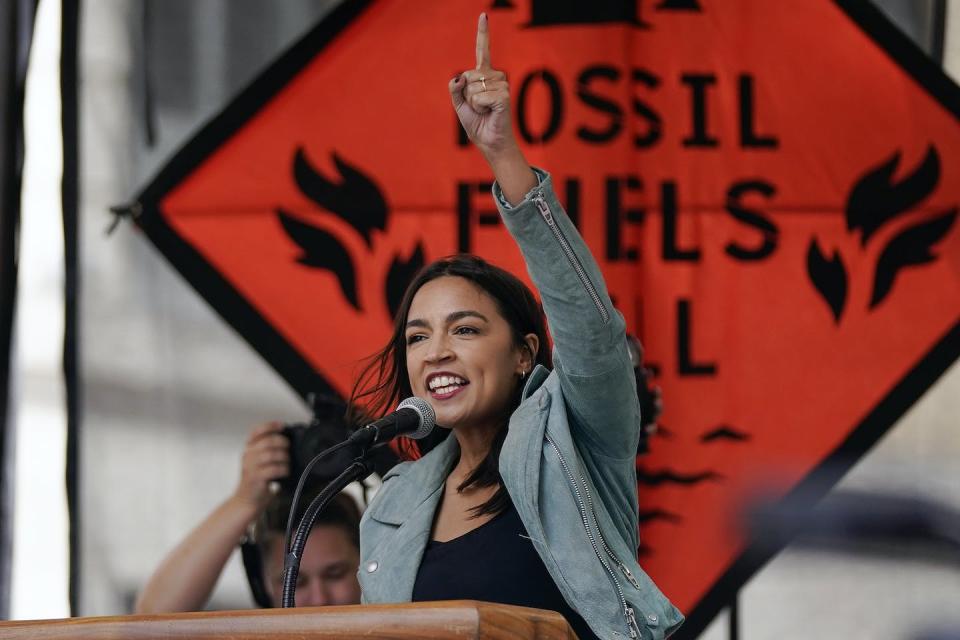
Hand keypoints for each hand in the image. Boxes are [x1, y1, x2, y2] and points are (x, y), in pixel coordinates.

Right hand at [232, 421, 288, 511]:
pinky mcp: (255, 478)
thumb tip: (287, 439)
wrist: (247, 501)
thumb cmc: (257, 480)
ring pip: (271, 454)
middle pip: (267, 441)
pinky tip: (285, 472)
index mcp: (249, 449)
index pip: (256, 431)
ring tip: (287, 462)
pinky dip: (283, 469)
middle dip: (282, 442)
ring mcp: (250, 467)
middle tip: (288, 448)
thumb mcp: (259, 462)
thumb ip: (268, 450)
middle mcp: (247, 456)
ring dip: (284, 457)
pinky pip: (273, 469)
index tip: (282, 425)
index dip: (270, 426)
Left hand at [449, 13, 517, 159]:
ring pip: (472, 87)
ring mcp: (501, 84)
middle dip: (466, 94)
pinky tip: (489, 112)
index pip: (482, 50)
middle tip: (478, 107)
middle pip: (467, 76)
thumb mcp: (459, 104)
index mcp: (484, 75)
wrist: (488, 140)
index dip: (483, 33)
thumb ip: (454, 88)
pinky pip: (480, 96)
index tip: (483, 15)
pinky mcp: (504, 95)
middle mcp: (495, 76)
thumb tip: (459, 78)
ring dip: (473, 103)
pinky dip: (479, 107)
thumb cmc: (476, 123)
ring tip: (484, 110)